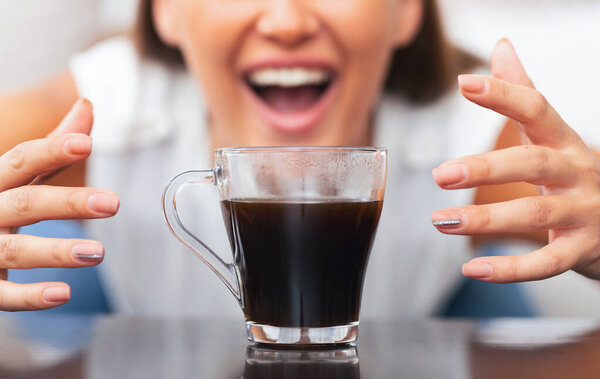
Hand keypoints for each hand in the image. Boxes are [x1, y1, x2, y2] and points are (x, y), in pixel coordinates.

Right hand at [0, 99, 118, 310]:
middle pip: (25, 203)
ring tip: (98, 253)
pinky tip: (62, 294)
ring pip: (15, 249)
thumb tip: (87, 106)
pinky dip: (29, 296)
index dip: (51, 150)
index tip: (86, 143)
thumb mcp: (15, 174)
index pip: (21, 159)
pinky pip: (1, 294)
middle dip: (67, 203)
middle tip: (112, 203)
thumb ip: (51, 148)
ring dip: (56, 251)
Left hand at [432, 39, 599, 282]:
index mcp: (565, 142)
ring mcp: (584, 214)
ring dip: (486, 219)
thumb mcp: (555, 134)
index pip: (537, 109)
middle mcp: (578, 174)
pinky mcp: (582, 251)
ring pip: (535, 215)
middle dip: (486, 168)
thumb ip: (527, 94)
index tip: (465, 84)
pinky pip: (546, 263)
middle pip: (534, 165)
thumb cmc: (578, 174)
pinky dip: (511, 269)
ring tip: (442, 221)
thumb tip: (501, 48)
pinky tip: (473, 269)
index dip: (504, 94)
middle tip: (439, 174)